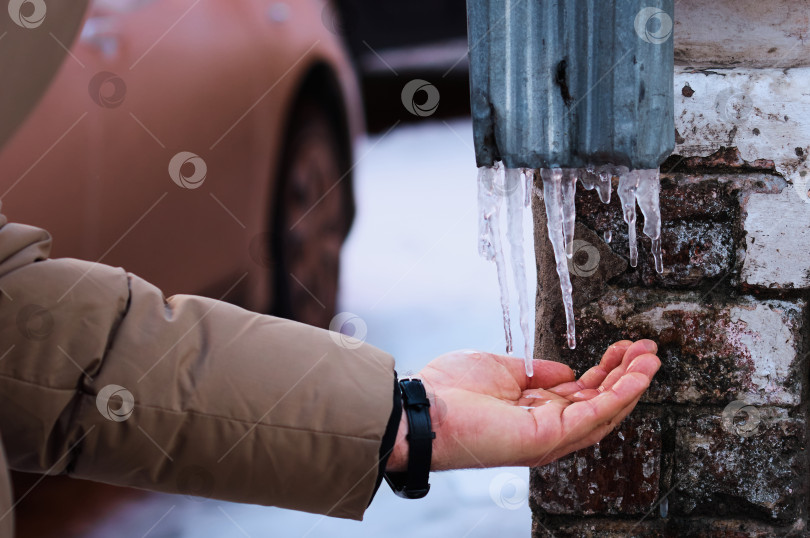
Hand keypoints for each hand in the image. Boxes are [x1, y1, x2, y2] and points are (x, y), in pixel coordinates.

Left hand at [385, 340, 659, 470]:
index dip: (606, 370)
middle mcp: (546, 426)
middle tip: (647, 349)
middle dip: (625, 374)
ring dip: (630, 383)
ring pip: (603, 411)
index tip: (623, 347)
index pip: (582, 392)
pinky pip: (593, 416)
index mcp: (534, 409)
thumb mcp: (502, 369)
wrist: (424, 407)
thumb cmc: (451, 389)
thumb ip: (536, 372)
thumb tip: (566, 370)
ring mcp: (549, 435)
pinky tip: (636, 375)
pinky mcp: (548, 437)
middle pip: (598, 402)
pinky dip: (618, 395)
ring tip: (652, 358)